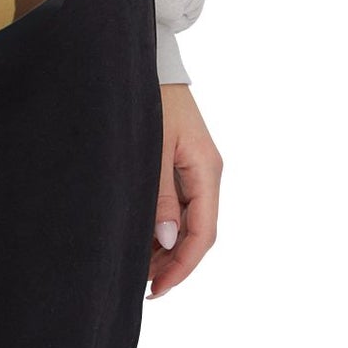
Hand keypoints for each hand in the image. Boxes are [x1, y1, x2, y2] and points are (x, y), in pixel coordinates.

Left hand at [148, 83, 221, 297]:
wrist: (150, 58)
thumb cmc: (151, 97)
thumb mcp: (153, 146)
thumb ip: (161, 194)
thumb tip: (167, 240)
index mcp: (207, 170)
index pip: (203, 233)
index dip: (182, 265)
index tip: (158, 289)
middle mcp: (207, 172)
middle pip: (198, 231)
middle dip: (173, 262)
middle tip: (144, 284)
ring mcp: (196, 166)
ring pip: (188, 219)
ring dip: (167, 245)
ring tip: (140, 266)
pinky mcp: (182, 159)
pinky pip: (179, 202)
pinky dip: (163, 223)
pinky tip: (144, 235)